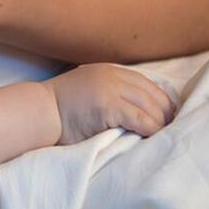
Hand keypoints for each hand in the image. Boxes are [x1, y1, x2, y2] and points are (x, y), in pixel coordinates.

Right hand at [42, 64, 176, 144]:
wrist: (38, 112)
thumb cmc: (61, 109)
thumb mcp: (89, 90)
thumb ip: (110, 92)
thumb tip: (139, 110)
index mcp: (109, 71)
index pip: (147, 84)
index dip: (162, 102)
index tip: (167, 118)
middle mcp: (112, 75)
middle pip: (154, 95)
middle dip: (165, 114)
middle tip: (170, 131)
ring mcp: (110, 89)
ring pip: (151, 107)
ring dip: (160, 124)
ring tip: (162, 137)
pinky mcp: (108, 105)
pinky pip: (141, 118)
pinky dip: (150, 129)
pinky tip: (151, 137)